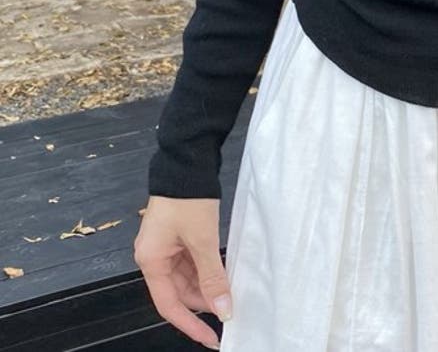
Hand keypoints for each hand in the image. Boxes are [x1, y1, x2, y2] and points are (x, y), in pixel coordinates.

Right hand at [134, 195, 231, 349]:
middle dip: (204, 301)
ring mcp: (165, 245)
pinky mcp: (177, 235)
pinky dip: (206, 268)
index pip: (169, 305)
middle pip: (178, 291)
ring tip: (230, 291)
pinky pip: (190, 261)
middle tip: (230, 309)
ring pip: (186, 277)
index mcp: (151, 261)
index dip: (191, 325)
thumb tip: (223, 309)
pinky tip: (223, 272)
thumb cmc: (189, 199)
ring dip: (207, 285)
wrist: (187, 161)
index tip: (212, 338)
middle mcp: (154, 256)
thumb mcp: (203, 239)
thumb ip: (212, 276)